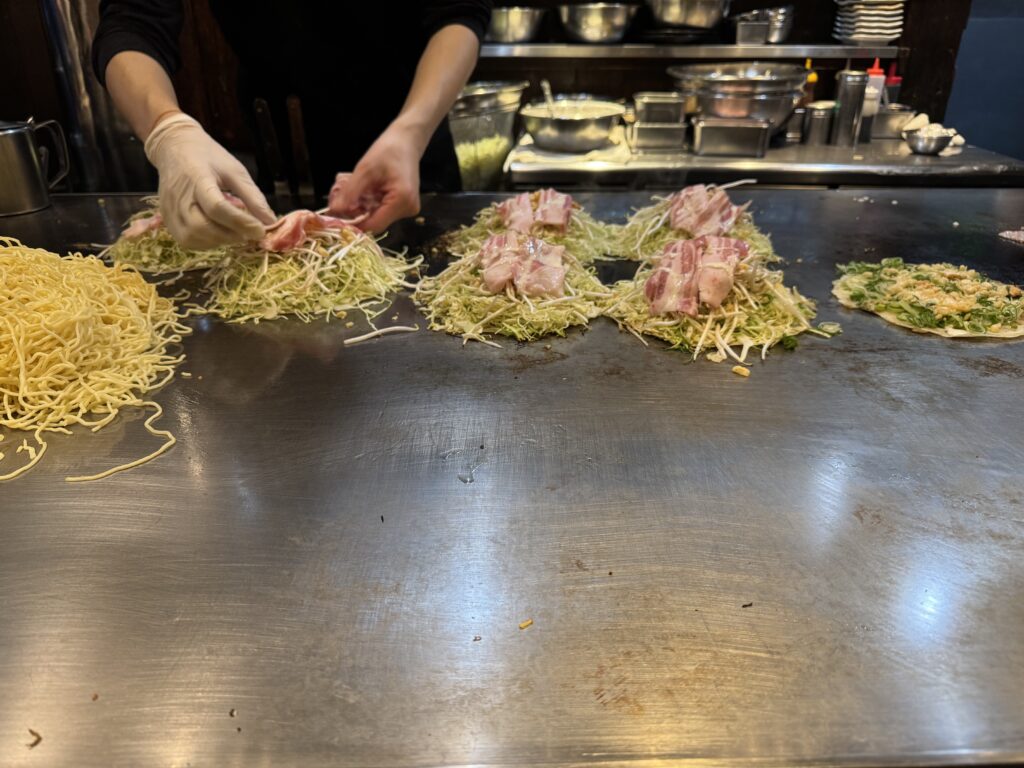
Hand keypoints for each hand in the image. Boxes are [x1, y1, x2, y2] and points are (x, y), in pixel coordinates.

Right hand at [144, 113, 275, 249]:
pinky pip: (186, 240)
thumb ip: (253, 197)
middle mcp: (179, 196)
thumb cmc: (208, 157)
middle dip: (230, 235)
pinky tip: (218, 234)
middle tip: (248, 234)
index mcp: (197, 178)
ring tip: (234, 232)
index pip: (217, 207)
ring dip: (219, 241)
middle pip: (201, 227)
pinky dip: (206, 243)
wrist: (174, 147)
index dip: (241, 222)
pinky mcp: (165, 219)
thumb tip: (271, 222)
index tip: (261, 231)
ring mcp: (169, 209)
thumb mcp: (235, 170)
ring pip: (192, 237)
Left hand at [327, 122, 423, 231]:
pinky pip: (381, 210)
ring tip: (352, 189)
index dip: (353, 223)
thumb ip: (350, 193)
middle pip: (374, 222)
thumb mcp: (365, 170)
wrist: (407, 140)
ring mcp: (407, 208)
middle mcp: (408, 209)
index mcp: (402, 201)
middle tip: (340, 197)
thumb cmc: (389, 150)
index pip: (373, 225)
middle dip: (355, 212)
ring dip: (361, 206)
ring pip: (376, 216)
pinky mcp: (403, 205)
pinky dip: (369, 202)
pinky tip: (364, 189)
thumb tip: (335, 210)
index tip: (336, 215)